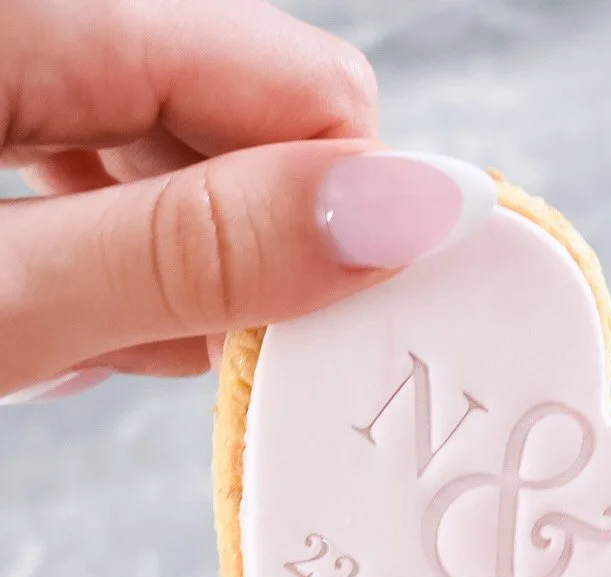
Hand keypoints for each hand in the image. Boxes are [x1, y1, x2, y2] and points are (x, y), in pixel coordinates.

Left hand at [0, 0, 494, 402]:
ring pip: (183, 145)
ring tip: (91, 339)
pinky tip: (55, 307)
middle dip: (252, 249)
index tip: (333, 336)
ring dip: (176, 261)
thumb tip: (412, 210)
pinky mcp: (6, 102)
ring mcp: (21, 58)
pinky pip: (109, 158)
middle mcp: (46, 15)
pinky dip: (110, 246)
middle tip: (185, 350)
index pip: (309, 89)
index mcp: (45, 11)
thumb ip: (195, 250)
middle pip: (250, 113)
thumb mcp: (0, 299)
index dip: (354, 220)